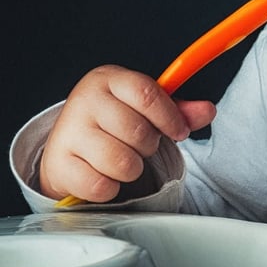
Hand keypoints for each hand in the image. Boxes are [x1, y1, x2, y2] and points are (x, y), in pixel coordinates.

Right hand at [38, 65, 215, 201]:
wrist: (68, 147)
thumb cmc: (113, 123)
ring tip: (124, 160)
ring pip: (122, 162)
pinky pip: (101, 185)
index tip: (179, 131)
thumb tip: (208, 111)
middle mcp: (84, 101)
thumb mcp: (144, 109)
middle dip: (149, 146)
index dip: (170, 117)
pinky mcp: (58, 165)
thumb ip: (178, 110)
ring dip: (132, 169)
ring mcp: (68, 132)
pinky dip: (110, 187)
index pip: (146, 93)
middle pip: (137, 131)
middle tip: (141, 146)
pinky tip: (104, 175)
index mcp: (108, 79)